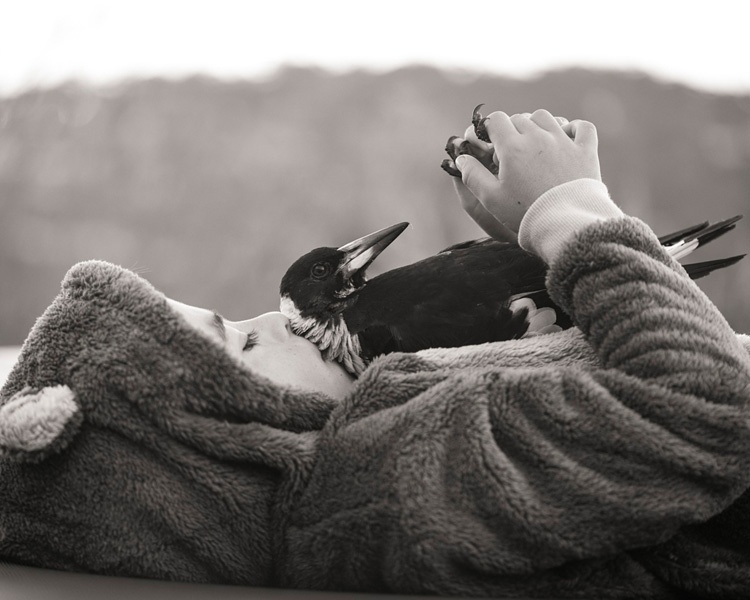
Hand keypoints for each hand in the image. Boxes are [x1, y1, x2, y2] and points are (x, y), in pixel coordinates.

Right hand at [454, 109, 600, 234]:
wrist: (565, 225)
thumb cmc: (524, 213)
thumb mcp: (490, 198)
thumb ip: (472, 175)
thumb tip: (461, 158)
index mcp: (512, 146)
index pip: (496, 120)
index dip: (489, 129)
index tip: (490, 144)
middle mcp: (538, 136)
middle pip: (519, 118)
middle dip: (511, 131)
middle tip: (510, 154)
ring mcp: (564, 141)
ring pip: (546, 117)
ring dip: (537, 126)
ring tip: (534, 146)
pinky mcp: (585, 150)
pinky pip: (582, 127)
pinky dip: (573, 129)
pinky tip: (566, 139)